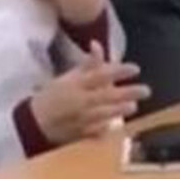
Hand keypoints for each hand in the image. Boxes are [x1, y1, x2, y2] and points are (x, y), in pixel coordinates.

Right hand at [30, 48, 147, 144]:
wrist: (33, 122)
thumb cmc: (51, 96)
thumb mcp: (66, 77)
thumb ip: (86, 64)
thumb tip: (97, 44)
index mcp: (75, 84)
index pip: (100, 75)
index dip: (118, 71)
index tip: (135, 69)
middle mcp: (79, 101)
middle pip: (107, 95)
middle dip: (128, 92)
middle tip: (146, 90)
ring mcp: (80, 119)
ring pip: (104, 114)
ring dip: (120, 110)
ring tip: (133, 106)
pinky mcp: (80, 134)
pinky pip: (95, 132)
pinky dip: (105, 128)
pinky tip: (115, 125)